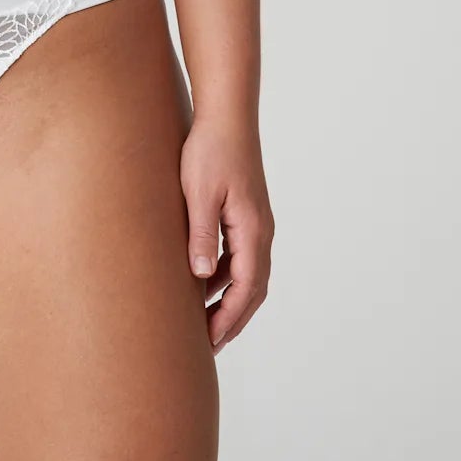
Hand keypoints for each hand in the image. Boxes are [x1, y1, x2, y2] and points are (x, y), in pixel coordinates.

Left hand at [179, 116, 273, 353]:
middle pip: (253, 288)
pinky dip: (227, 276)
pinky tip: (205, 281)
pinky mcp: (247, 214)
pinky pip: (241, 256)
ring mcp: (256, 222)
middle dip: (234, 318)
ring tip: (207, 321)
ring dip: (231, 300)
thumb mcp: (199, 193)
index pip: (245, 289)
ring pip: (249, 274)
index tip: (210, 342)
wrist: (227, 116)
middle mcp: (261, 231)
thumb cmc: (210, 150)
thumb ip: (201, 235)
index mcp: (252, 231)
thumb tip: (201, 277)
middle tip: (210, 345)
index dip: (229, 318)